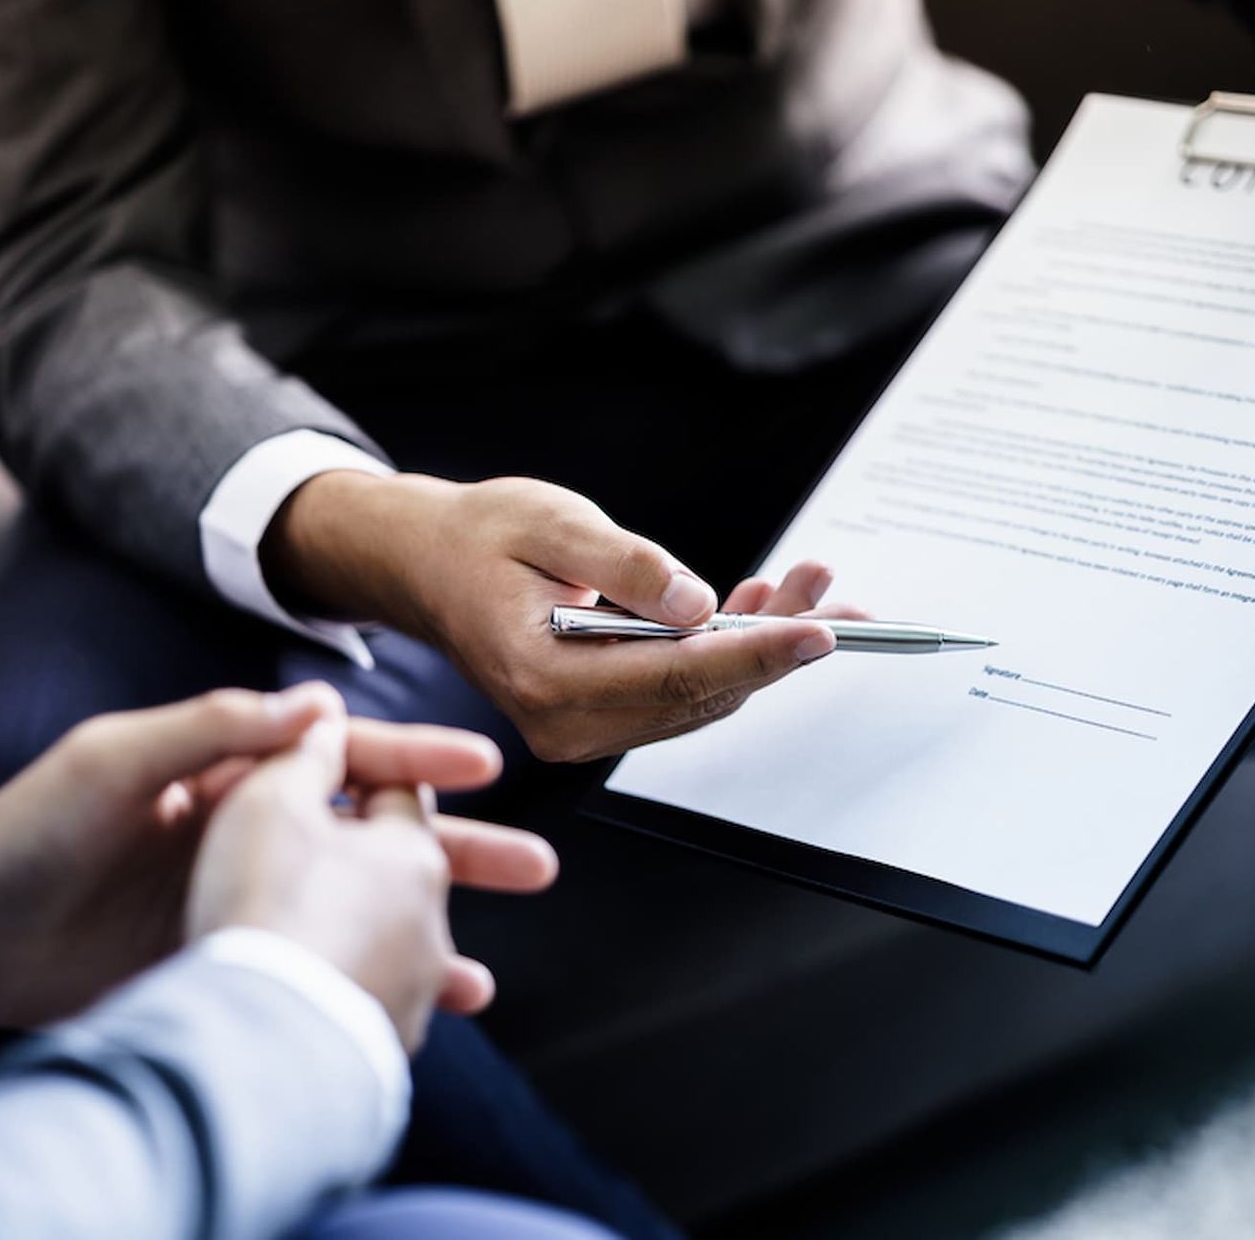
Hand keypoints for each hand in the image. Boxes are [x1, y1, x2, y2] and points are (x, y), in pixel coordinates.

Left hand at [0, 682, 544, 1030]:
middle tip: (532, 867)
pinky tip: (406, 1015)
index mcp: (230, 773)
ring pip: (358, 914)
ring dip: (425, 935)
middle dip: (455, 853)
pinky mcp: (223, 959)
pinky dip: (364, 989)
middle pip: (375, 841)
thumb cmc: (27, 833)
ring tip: (487, 965)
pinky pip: (315, 969)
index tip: (487, 768)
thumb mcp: (115, 759)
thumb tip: (315, 703)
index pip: (346, 760)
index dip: (418, 763)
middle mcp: (248, 834)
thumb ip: (212, 727)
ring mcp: (240, 902)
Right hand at [269, 471, 854, 762]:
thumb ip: (628, 566)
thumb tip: (698, 604)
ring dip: (759, 647)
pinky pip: (680, 696)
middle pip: (699, 695)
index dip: (756, 653)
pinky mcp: (597, 720)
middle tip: (827, 587)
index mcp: (542, 676)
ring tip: (804, 586)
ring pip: (700, 700)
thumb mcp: (551, 523)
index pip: (674, 676)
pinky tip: (757, 610)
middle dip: (774, 643)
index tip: (820, 630)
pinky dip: (726, 655)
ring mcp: (579, 730)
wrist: (427, 566)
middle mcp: (563, 723)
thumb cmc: (479, 538)